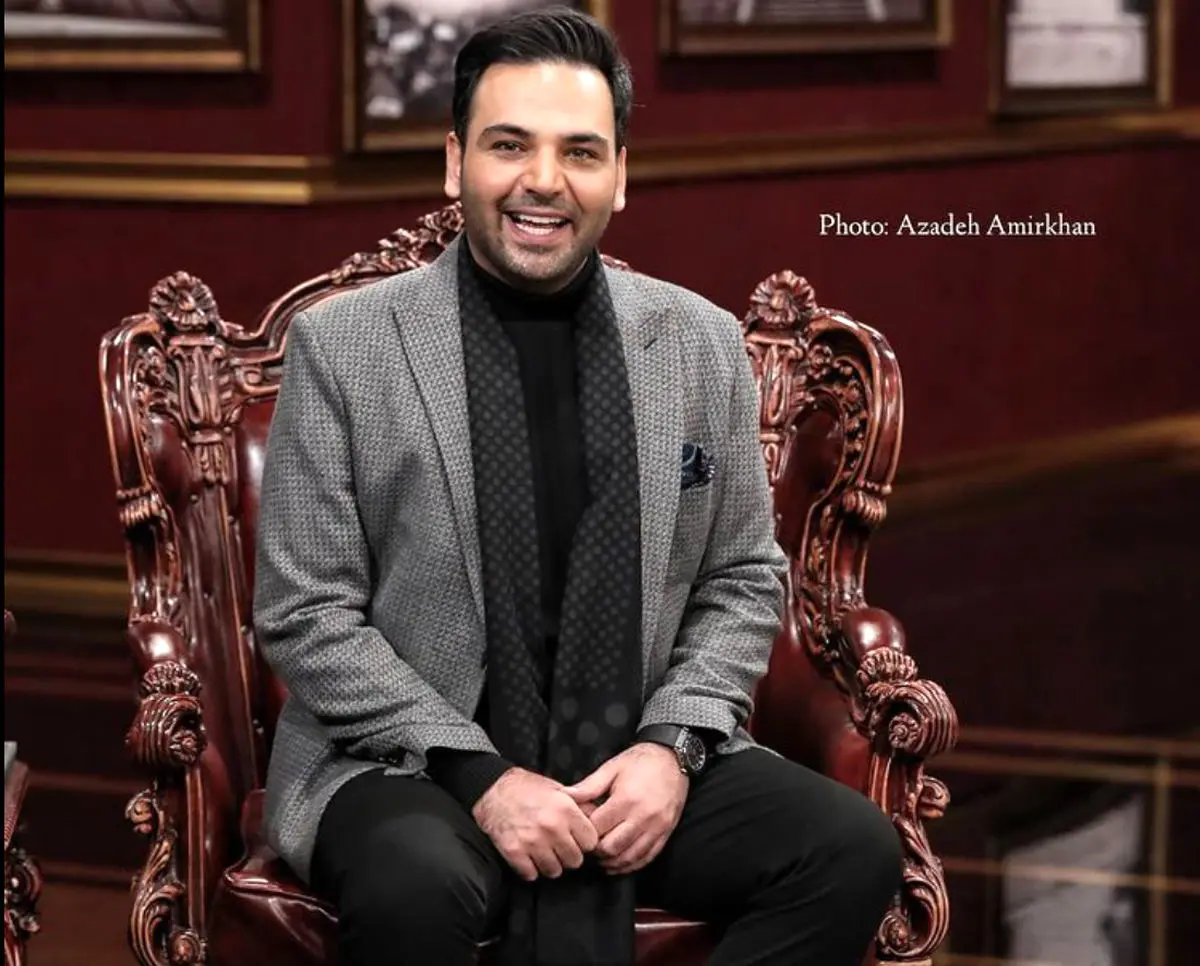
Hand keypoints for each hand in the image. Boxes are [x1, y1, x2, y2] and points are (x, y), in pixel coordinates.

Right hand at [472, 767, 598, 881]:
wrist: (493, 790)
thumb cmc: (527, 788)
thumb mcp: (559, 789)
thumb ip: (580, 806)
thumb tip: (599, 818)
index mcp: (565, 809)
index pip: (591, 842)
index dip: (585, 842)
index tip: (578, 839)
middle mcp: (551, 827)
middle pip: (575, 860)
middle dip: (569, 855)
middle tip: (560, 847)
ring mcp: (532, 841)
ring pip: (554, 871)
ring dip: (551, 864)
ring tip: (544, 852)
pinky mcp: (514, 852)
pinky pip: (531, 874)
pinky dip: (531, 869)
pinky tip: (529, 856)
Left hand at [563, 743, 687, 875]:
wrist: (674, 758)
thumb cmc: (640, 761)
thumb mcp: (612, 768)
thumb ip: (588, 786)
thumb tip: (565, 796)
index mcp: (626, 800)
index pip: (597, 828)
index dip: (583, 831)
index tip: (577, 829)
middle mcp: (643, 817)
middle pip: (611, 848)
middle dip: (595, 850)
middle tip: (587, 845)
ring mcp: (656, 828)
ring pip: (628, 858)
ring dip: (611, 862)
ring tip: (600, 857)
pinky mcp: (666, 833)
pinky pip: (646, 857)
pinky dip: (630, 865)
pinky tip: (618, 863)